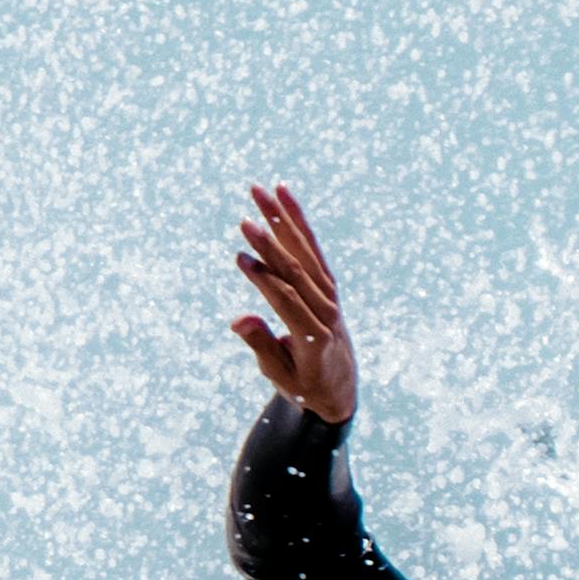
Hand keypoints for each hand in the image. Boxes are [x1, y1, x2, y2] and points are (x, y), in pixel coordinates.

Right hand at [229, 184, 359, 427]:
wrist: (339, 388)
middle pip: (297, 271)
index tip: (241, 257)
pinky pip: (312, 249)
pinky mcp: (328, 285)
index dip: (264, 280)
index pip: (288, 302)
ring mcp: (330, 295)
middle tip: (247, 218)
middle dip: (271, 243)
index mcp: (315, 340)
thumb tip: (239, 319)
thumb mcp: (279, 376)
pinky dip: (298, 222)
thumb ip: (261, 346)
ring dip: (283, 220)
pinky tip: (284, 195)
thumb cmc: (303, 384)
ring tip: (260, 191)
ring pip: (305, 252)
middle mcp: (327, 312)